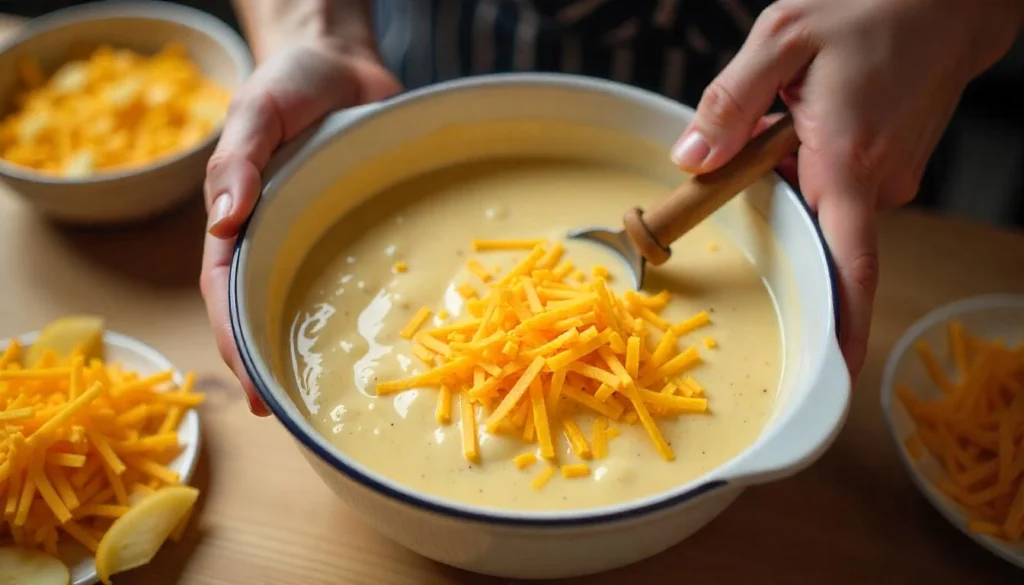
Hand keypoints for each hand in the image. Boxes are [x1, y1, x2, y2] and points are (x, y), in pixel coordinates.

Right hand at [200, 41, 400, 414]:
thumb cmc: (289, 84)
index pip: (226, 296)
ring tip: (327, 398)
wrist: (342, 66)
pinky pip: (349, 276)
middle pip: (261, 314)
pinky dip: (357, 310)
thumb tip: (225, 223)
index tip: (254, 390)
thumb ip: (239, 161)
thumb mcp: (257, 112)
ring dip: (308, 350)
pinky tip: (382, 343)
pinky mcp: (350, 232)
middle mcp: (271, 241)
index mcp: (237, 223)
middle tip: (290, 416)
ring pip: (302, 304)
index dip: (236, 345)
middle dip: (269, 366)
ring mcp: (311, 240)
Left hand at [671, 0, 1022, 379]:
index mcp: (847, 160)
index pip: (849, 266)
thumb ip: (730, 102)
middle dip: (781, 210)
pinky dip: (817, 164)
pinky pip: (842, 184)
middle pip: (815, 233)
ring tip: (796, 107)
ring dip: (795, 174)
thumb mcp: (782, 38)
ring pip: (825, 203)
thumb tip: (689, 159)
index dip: (844, 328)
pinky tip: (816, 116)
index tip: (834, 373)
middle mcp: (876, 182)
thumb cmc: (871, 8)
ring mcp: (891, 177)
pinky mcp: (893, 167)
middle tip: (770, 139)